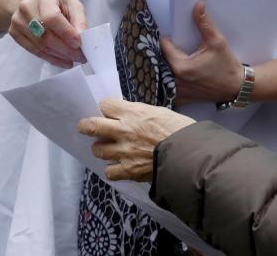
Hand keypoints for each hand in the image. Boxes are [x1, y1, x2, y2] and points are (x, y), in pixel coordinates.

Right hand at [8, 0, 87, 68]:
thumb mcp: (71, 1)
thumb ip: (79, 18)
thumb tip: (83, 37)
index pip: (52, 18)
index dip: (66, 33)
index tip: (79, 44)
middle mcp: (26, 7)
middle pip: (46, 35)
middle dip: (66, 50)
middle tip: (80, 57)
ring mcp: (17, 21)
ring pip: (40, 46)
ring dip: (59, 56)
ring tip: (73, 60)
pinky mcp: (14, 32)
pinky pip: (33, 50)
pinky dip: (49, 58)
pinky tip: (61, 60)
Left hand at [79, 98, 195, 181]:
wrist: (190, 155)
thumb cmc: (181, 129)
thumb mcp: (161, 112)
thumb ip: (142, 114)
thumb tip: (132, 116)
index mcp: (133, 113)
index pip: (106, 105)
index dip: (107, 107)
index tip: (109, 111)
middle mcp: (123, 131)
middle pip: (91, 126)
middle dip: (86, 126)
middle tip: (86, 127)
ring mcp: (123, 152)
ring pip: (97, 149)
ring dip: (101, 148)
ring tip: (109, 149)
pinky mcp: (128, 171)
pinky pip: (109, 171)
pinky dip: (113, 169)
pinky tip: (120, 166)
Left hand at [161, 2, 243, 104]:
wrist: (237, 87)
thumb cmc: (227, 65)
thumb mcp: (216, 41)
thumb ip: (204, 23)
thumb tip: (198, 5)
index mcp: (181, 66)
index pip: (164, 46)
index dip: (167, 39)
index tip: (173, 36)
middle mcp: (176, 80)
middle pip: (160, 61)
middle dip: (164, 53)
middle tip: (173, 46)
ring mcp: (178, 92)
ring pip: (163, 76)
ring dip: (164, 68)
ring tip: (172, 60)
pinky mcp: (182, 98)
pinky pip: (168, 89)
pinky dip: (170, 82)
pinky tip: (176, 76)